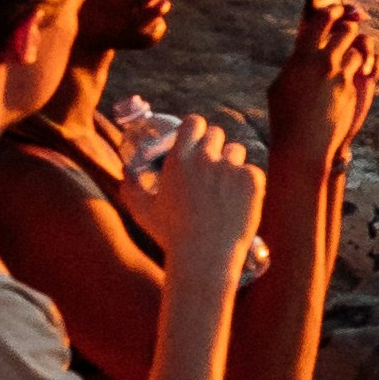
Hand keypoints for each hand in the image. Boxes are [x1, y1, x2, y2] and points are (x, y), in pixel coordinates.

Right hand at [123, 108, 269, 283]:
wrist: (204, 256)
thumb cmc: (172, 236)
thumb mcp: (143, 212)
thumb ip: (131, 189)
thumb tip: (127, 172)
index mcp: (178, 160)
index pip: (194, 123)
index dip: (197, 128)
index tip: (198, 137)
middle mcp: (204, 158)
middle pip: (217, 134)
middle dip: (214, 147)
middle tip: (212, 167)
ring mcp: (230, 168)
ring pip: (236, 152)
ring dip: (231, 164)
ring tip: (224, 189)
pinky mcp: (251, 180)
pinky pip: (252, 172)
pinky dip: (247, 184)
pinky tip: (238, 202)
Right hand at [267, 7, 378, 160]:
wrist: (304, 146)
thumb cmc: (285, 117)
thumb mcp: (281, 86)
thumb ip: (295, 63)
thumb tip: (303, 47)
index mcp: (301, 57)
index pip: (320, 20)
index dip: (331, 10)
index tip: (336, 8)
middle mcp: (324, 62)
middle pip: (346, 30)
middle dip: (349, 28)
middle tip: (348, 29)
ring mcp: (341, 76)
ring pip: (358, 50)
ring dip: (355, 52)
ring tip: (347, 60)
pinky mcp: (354, 90)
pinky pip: (364, 69)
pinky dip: (361, 68)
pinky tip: (357, 74)